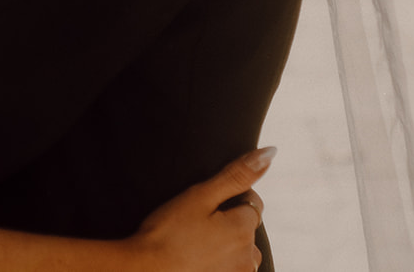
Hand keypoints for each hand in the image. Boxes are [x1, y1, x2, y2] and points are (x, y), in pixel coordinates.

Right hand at [129, 147, 273, 271]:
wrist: (144, 270)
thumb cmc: (166, 233)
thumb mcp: (200, 196)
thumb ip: (236, 175)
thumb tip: (269, 153)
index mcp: (243, 228)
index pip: (251, 202)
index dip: (229, 198)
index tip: (206, 204)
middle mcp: (247, 257)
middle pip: (247, 229)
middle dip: (230, 223)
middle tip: (197, 224)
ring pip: (241, 253)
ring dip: (227, 246)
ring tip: (197, 243)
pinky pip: (231, 268)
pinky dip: (220, 263)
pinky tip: (198, 259)